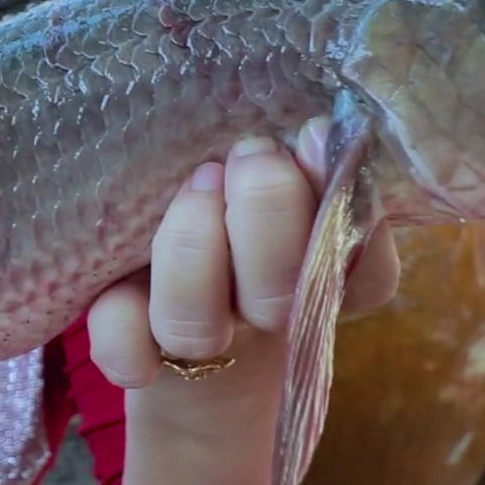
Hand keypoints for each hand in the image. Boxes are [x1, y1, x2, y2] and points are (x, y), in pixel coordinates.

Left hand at [86, 117, 400, 393]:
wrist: (168, 323)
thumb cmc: (231, 215)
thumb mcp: (269, 181)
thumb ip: (298, 163)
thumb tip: (318, 128)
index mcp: (318, 277)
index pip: (365, 275)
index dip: (344, 212)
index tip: (315, 133)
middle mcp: (262, 315)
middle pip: (278, 296)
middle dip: (266, 217)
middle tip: (253, 152)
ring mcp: (198, 338)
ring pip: (195, 324)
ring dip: (192, 250)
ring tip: (196, 182)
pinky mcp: (136, 355)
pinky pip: (127, 352)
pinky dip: (118, 320)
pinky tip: (119, 286)